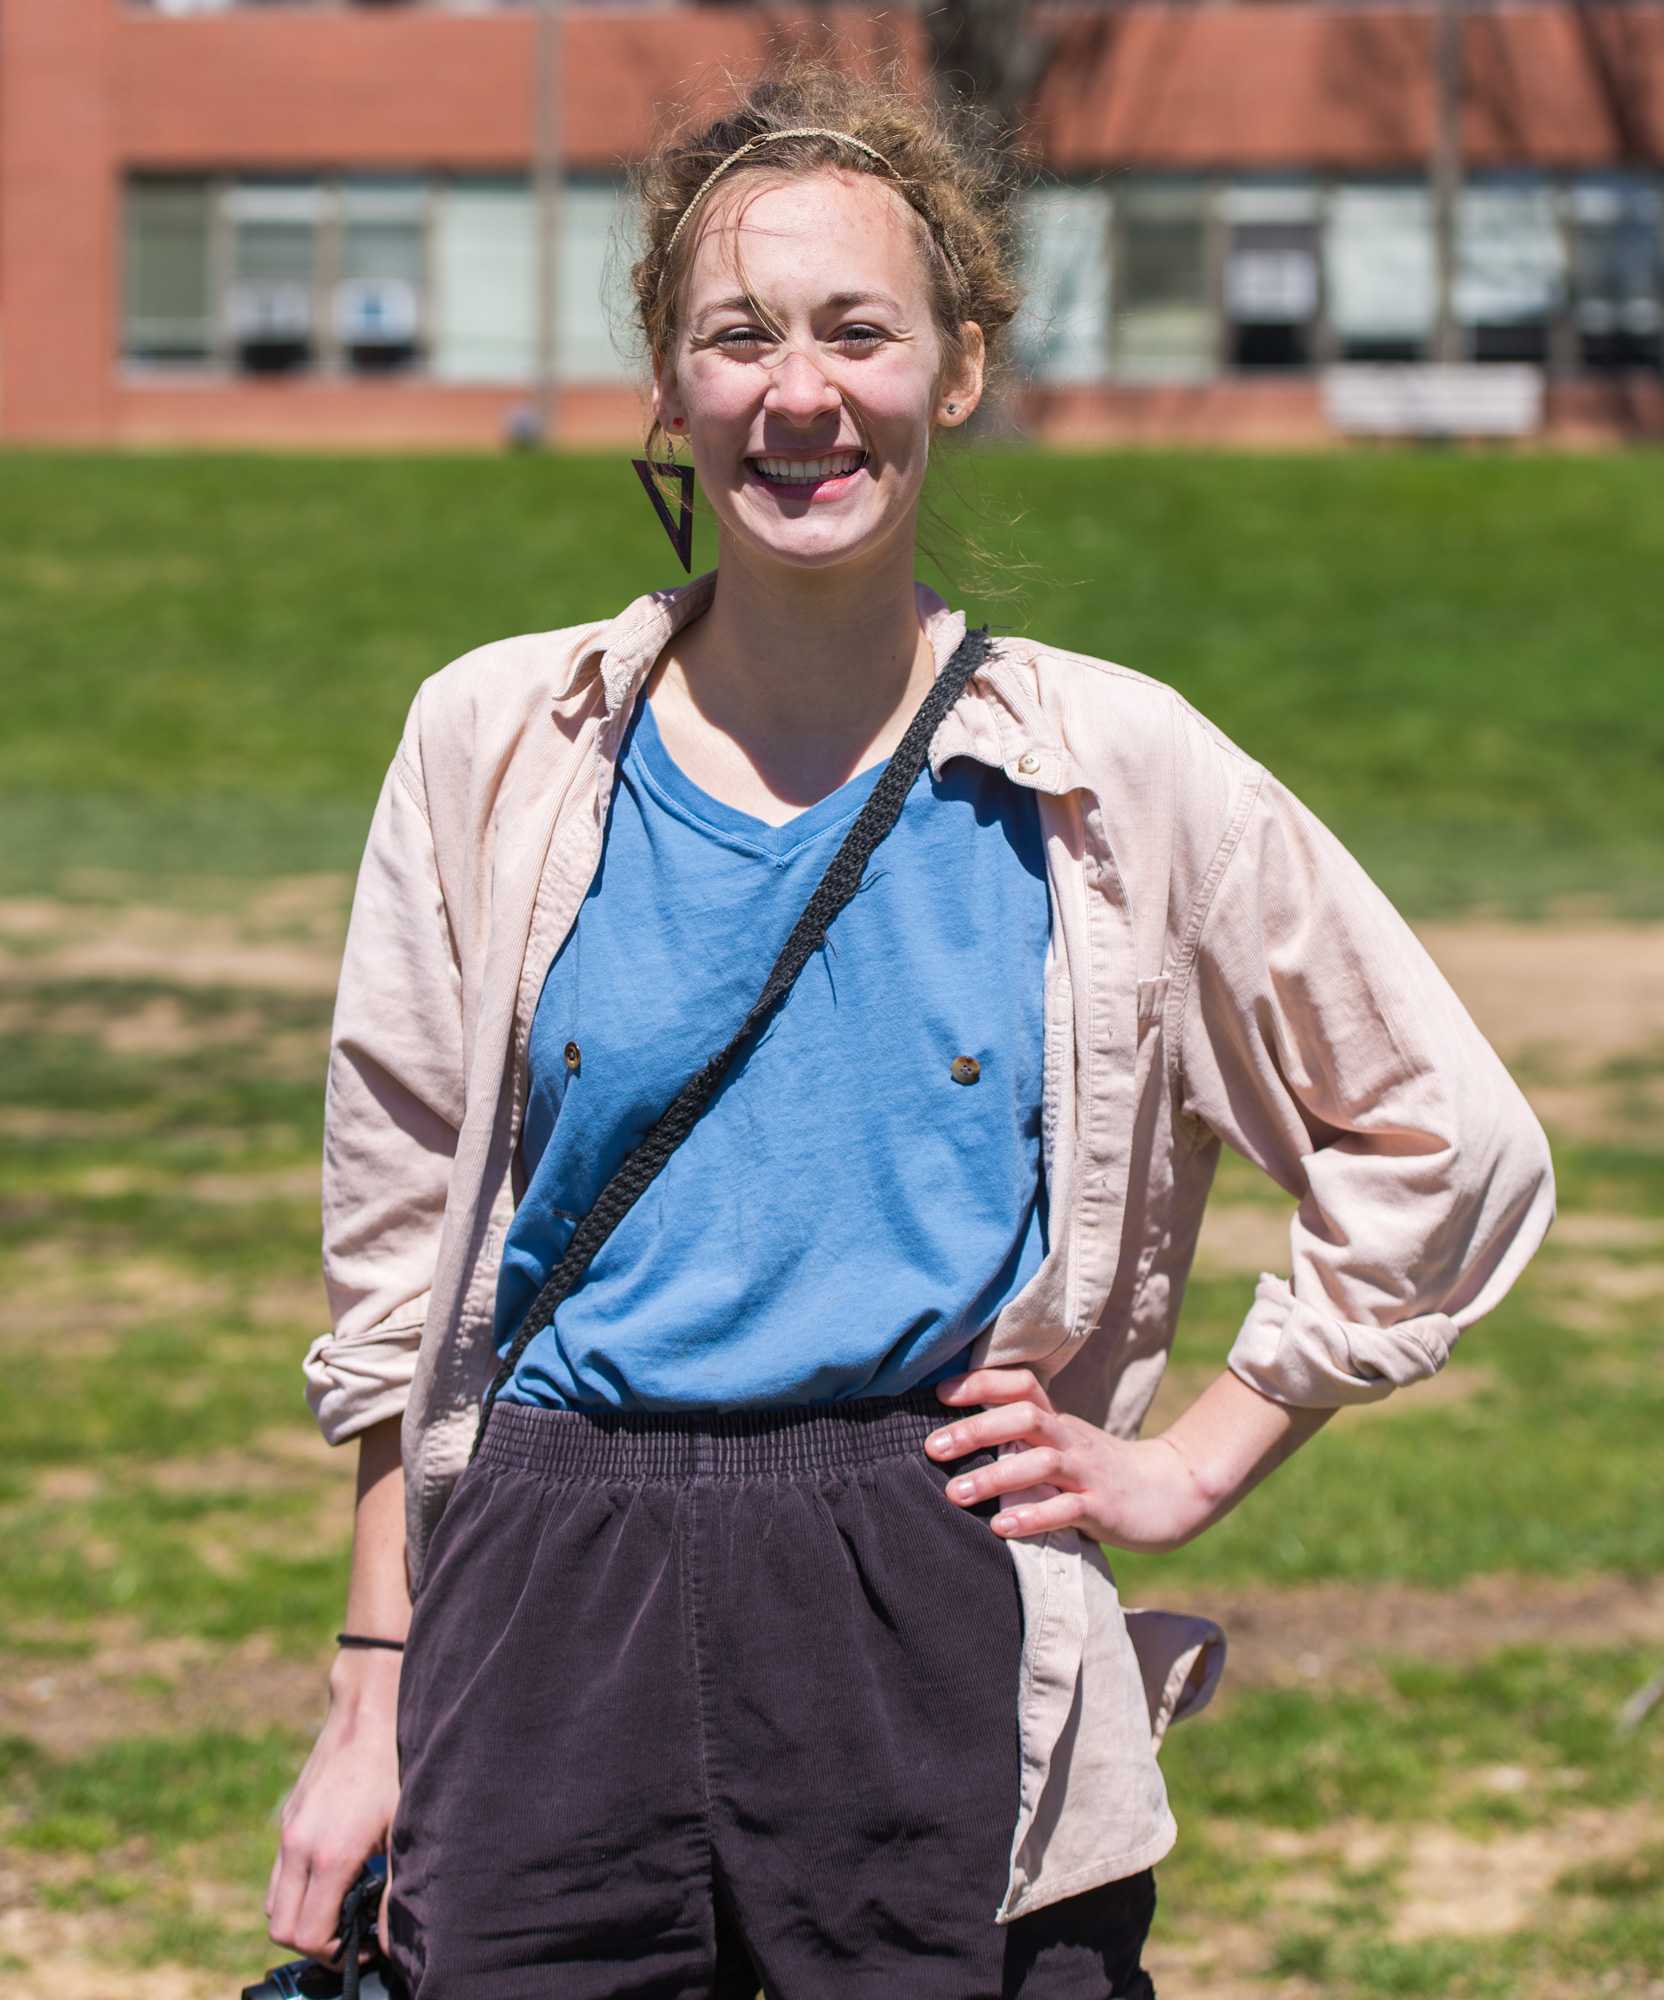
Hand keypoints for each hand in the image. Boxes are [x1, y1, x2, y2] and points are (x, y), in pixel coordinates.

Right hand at [265, 1650, 400, 1964]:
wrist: (371, 1709)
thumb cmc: (396, 1765)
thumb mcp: (405, 1828)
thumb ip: (394, 1889)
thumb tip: (387, 1940)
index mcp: (329, 1855)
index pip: (307, 1935)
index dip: (334, 1953)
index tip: (362, 1945)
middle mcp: (298, 1846)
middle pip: (280, 1926)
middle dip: (312, 1941)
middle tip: (350, 1933)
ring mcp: (289, 1830)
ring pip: (274, 1901)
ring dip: (300, 1914)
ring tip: (343, 1904)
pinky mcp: (289, 1816)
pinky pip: (280, 1871)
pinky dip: (297, 1887)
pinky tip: (336, 1871)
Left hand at [926, 1366, 1214, 1553]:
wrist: (1169, 1493)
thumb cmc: (1098, 1469)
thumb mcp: (1061, 1444)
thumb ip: (1021, 1438)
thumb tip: (958, 1436)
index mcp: (1057, 1421)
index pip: (1021, 1385)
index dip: (981, 1383)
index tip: (939, 1392)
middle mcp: (1070, 1440)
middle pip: (1024, 1419)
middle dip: (976, 1430)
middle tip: (932, 1447)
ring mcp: (1088, 1473)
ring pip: (1042, 1464)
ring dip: (996, 1477)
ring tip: (955, 1494)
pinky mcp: (1103, 1508)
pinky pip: (1066, 1510)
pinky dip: (1032, 1516)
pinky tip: (1001, 1528)